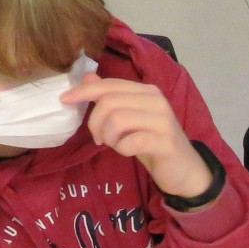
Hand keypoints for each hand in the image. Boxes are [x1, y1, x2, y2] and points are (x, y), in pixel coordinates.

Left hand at [62, 76, 211, 199]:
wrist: (184, 169)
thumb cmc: (153, 142)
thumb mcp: (131, 118)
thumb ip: (112, 97)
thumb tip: (87, 78)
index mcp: (148, 92)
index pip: (110, 85)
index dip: (84, 91)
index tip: (64, 100)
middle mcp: (157, 101)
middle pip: (110, 102)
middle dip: (95, 122)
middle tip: (99, 138)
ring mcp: (163, 121)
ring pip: (118, 120)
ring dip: (108, 136)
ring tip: (113, 145)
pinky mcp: (166, 142)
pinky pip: (131, 141)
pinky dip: (121, 148)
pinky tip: (127, 151)